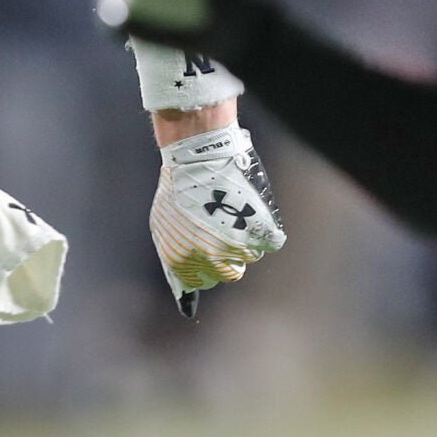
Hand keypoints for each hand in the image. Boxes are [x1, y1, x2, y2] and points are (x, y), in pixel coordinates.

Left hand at [150, 123, 285, 314]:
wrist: (200, 154)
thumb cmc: (180, 183)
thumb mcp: (165, 221)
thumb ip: (177, 248)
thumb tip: (186, 273)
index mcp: (180, 260)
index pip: (200, 282)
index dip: (207, 268)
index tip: (212, 258)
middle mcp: (208, 260)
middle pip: (228, 273)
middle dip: (229, 256)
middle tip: (229, 231)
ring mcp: (235, 248)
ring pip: (250, 254)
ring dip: (247, 238)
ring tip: (238, 210)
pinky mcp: (259, 233)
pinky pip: (271, 241)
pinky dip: (266, 228)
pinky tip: (254, 209)